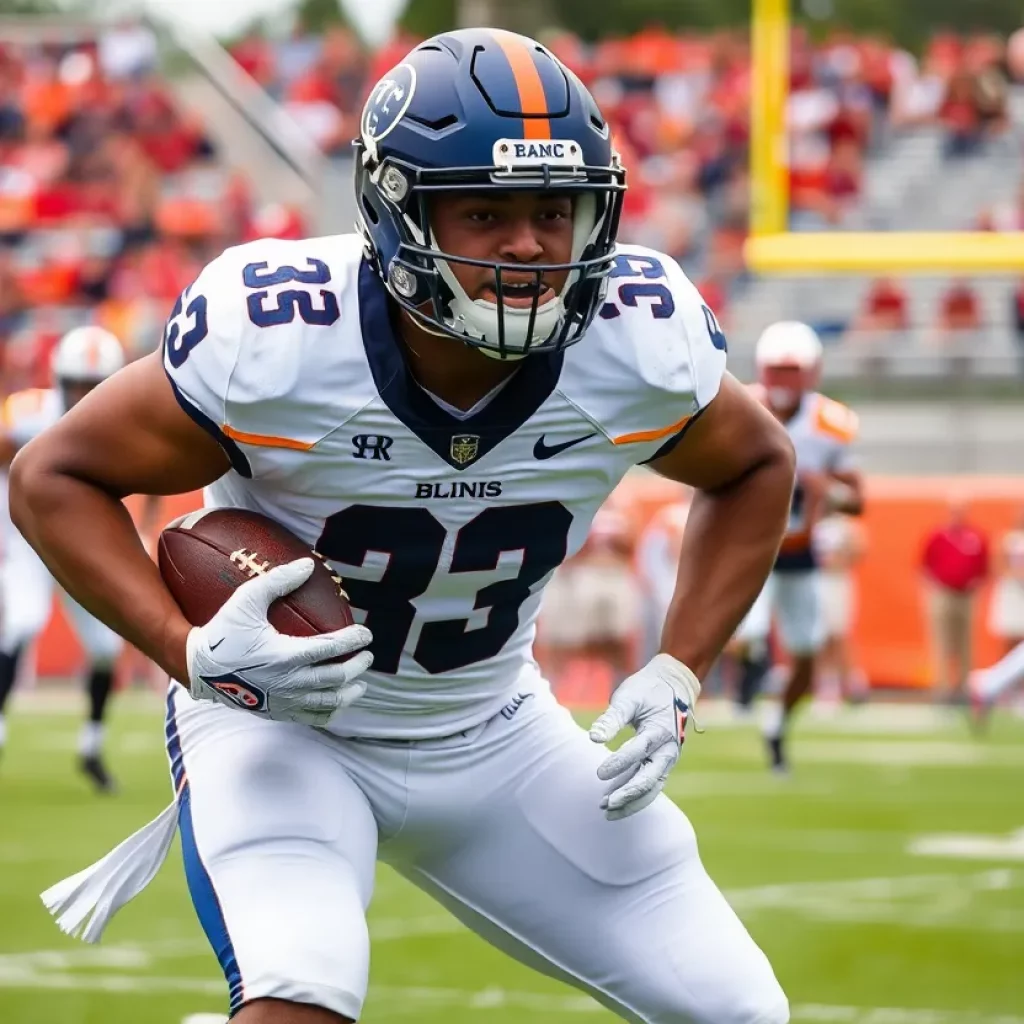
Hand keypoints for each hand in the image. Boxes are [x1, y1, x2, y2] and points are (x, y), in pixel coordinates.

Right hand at [186, 558, 372, 725]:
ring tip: (360, 684)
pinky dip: (330, 711)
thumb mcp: (246, 600)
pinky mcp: (276, 712)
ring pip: (327, 702)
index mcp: (284, 656)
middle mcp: (288, 682)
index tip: (366, 633)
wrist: (197, 669)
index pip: (330, 649)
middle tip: (368, 656)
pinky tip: (337, 702)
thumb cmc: (222, 631)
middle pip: (335, 678)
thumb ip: (277, 581)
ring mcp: (283, 701)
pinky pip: (311, 718)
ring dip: (348, 692)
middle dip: (357, 667)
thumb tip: (308, 565)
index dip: (353, 640)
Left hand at [589, 654, 699, 820]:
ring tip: (606, 812)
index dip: (619, 763)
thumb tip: (593, 738)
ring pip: (651, 787)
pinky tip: (612, 802)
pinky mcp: (661, 763)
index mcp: (661, 731)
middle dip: (629, 793)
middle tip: (606, 804)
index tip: (599, 773)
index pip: (639, 751)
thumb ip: (611, 719)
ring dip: (631, 801)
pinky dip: (633, 795)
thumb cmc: (648, 690)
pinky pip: (649, 784)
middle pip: (650, 778)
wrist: (674, 686)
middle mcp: (668, 750)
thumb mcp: (629, 698)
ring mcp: (666, 759)